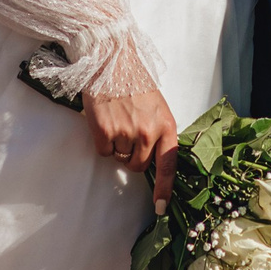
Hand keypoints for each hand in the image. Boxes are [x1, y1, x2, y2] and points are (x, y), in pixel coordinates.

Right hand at [83, 89, 179, 211]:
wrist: (112, 61)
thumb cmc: (134, 83)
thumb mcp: (157, 107)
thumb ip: (158, 132)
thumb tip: (153, 158)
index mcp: (166, 125)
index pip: (168, 165)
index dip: (164, 189)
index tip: (160, 208)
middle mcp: (148, 132)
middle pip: (138, 166)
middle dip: (132, 156)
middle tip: (127, 131)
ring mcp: (126, 133)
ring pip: (120, 159)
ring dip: (117, 147)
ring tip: (117, 121)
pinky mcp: (105, 132)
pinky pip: (104, 152)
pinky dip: (102, 141)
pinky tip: (105, 121)